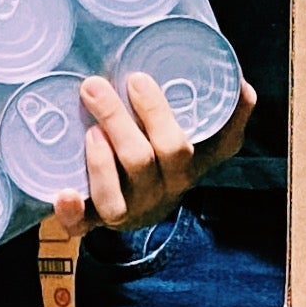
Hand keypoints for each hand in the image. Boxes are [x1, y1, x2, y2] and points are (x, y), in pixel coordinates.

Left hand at [42, 76, 255, 241]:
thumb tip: (241, 84)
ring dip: (101, 164)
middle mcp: (164, 189)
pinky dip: (73, 213)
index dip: (172, 114)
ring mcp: (130, 208)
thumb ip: (223, 113)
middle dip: (121, 121)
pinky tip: (64, 192)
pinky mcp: (98, 221)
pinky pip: (84, 227)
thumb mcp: (203, 139)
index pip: (197, 148)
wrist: (145, 207)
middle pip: (149, 159)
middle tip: (95, 86)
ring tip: (90, 132)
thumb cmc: (169, 157)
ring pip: (118, 197)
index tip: (139, 79)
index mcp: (191, 166)